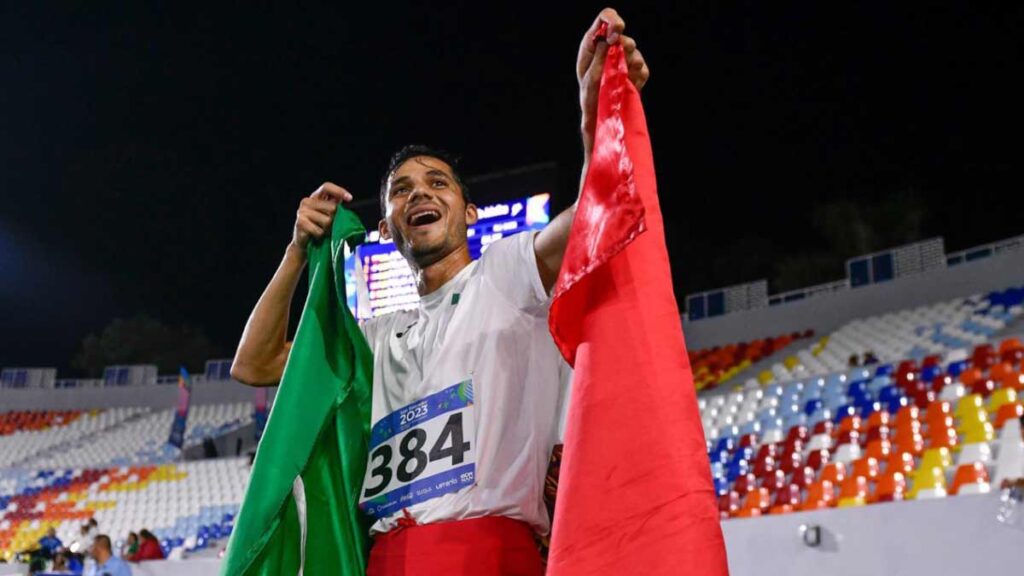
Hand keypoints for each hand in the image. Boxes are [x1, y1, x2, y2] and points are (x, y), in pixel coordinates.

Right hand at [290, 182, 352, 254]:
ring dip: (328, 229)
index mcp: (315, 197)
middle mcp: (307, 201)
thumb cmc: (319, 228)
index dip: (339, 191)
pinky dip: (321, 235)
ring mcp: (302, 211)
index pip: (326, 187)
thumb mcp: (329, 215)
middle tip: (328, 226)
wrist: (304, 244)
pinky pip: (320, 231)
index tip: (350, 198)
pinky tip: (315, 236)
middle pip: (332, 207)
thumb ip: (336, 207)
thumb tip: (348, 198)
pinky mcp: (300, 222)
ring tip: (321, 231)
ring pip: (327, 221)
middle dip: (335, 219)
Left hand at [577, 8, 649, 154]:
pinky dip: (640, 76)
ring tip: (626, 77)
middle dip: (625, 46)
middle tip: (623, 59)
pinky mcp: (632, 74)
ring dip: (633, 63)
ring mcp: (620, 62)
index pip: (605, 19)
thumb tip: (607, 38)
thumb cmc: (590, 101)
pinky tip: (632, 85)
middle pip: (623, 34)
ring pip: (635, 51)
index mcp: (592, 47)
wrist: (602, 122)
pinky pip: (643, 69)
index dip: (613, 21)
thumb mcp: (591, 78)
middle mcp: (606, 51)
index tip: (617, 33)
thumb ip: (599, 56)